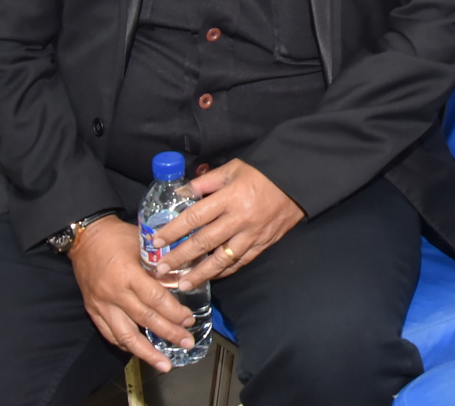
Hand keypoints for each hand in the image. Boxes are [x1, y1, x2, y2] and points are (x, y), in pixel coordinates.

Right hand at [68, 216, 194, 372]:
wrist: (85, 238)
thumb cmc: (117, 237)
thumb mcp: (143, 244)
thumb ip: (160, 264)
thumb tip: (182, 280)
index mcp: (128, 273)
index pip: (155, 299)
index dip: (174, 312)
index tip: (189, 320)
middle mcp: (114, 293)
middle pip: (145, 319)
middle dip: (168, 333)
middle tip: (186, 342)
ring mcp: (101, 304)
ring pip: (125, 335)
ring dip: (146, 352)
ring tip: (164, 363)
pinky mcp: (93, 310)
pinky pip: (110, 334)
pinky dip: (126, 345)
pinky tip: (140, 352)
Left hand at [153, 159, 305, 289]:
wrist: (298, 181)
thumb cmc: (262, 172)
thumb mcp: (232, 169)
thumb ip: (205, 183)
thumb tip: (180, 194)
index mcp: (230, 197)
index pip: (195, 217)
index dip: (173, 230)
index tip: (156, 241)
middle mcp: (239, 219)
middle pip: (204, 242)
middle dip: (180, 257)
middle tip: (161, 269)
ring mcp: (253, 234)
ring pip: (222, 259)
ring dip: (201, 273)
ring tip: (183, 284)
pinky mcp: (264, 243)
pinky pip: (241, 261)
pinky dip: (225, 271)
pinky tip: (213, 277)